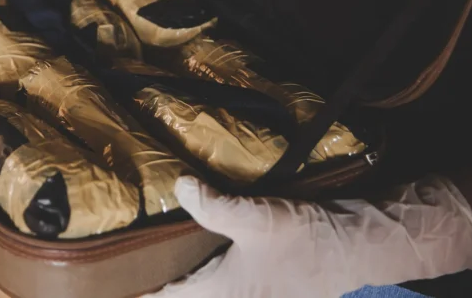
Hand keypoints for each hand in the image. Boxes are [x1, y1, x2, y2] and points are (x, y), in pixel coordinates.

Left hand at [153, 176, 471, 297]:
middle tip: (124, 266)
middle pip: (185, 296)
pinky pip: (219, 280)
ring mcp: (248, 291)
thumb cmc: (308, 239)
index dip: (142, 292)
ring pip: (203, 288)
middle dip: (158, 284)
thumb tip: (179, 186)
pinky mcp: (260, 280)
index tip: (112, 284)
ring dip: (183, 277)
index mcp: (225, 294)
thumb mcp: (257, 218)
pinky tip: (192, 245)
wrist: (360, 245)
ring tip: (150, 255)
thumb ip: (215, 206)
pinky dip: (201, 268)